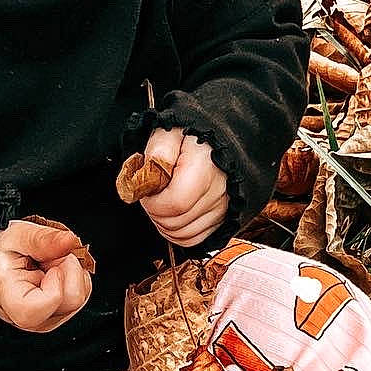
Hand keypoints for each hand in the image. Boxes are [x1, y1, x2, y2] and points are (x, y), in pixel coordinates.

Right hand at [0, 218, 92, 332]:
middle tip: (49, 258)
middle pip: (71, 301)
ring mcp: (46, 321)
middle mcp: (28, 318)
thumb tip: (69, 241)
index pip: (38, 309)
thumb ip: (42, 238)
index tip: (51, 268)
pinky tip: (56, 273)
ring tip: (50, 265)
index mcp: (9, 299)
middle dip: (68, 269)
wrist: (0, 265)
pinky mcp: (59, 317)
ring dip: (71, 272)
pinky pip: (83, 296)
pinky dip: (75, 278)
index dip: (54, 286)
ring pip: (79, 298)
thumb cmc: (4, 255)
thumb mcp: (16, 235)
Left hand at [136, 126, 228, 247]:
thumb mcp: (170, 131)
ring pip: (183, 235)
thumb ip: (159, 149)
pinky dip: (177, 232)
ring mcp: (223, 208)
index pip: (175, 203)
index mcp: (205, 168)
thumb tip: (151, 170)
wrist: (217, 142)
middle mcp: (219, 191)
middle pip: (177, 222)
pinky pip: (194, 239)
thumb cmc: (190, 137)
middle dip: (155, 213)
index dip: (153, 203)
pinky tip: (172, 215)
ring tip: (162, 202)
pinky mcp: (222, 219)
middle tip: (153, 194)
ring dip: (164, 224)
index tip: (148, 191)